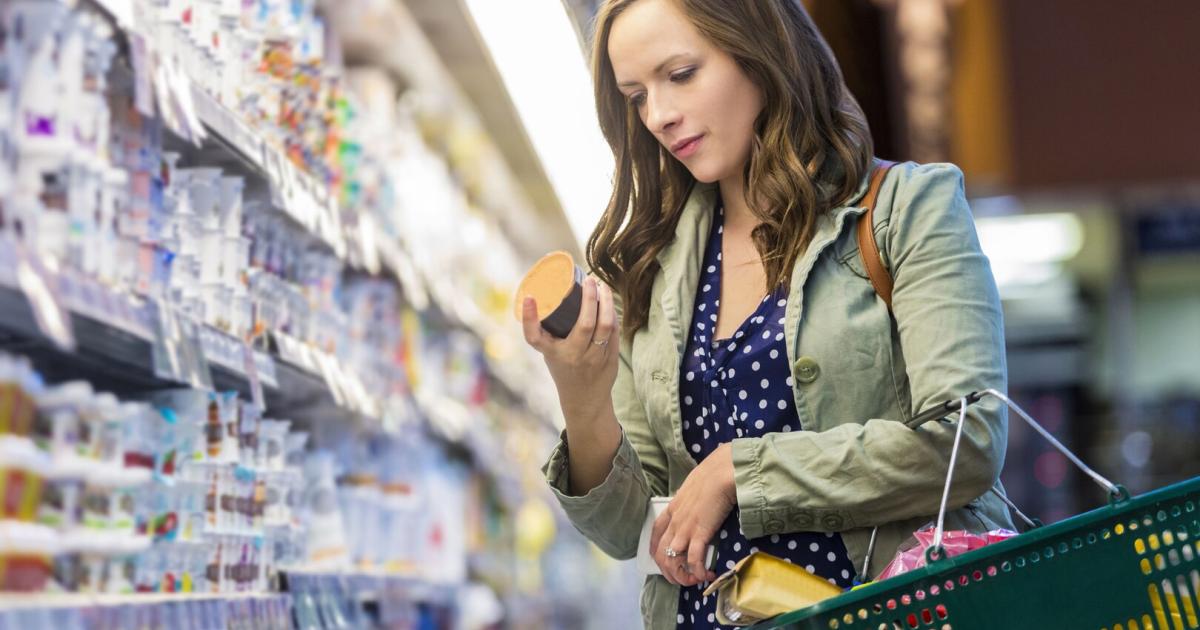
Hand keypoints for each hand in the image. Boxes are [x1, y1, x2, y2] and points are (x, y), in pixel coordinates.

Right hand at [520, 276, 618, 423]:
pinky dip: (612, 314)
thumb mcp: (551, 352)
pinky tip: (609, 303)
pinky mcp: (610, 359)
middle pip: (585, 324)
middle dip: (590, 298)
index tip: (529, 297)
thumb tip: (551, 293)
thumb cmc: (564, 368)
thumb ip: (550, 329)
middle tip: (589, 280)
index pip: (534, 337)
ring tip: (603, 287)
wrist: (584, 401)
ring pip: (605, 326)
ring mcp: (594, 359)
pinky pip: (613, 332)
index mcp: (552, 354)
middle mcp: (573, 357)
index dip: (529, 317)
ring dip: (607, 303)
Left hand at [651, 443, 736, 585]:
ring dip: (682, 575)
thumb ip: (693, 497)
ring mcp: (685, 528)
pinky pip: (694, 559)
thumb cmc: (713, 474)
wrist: (722, 472)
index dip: (657, 551)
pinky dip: (698, 571)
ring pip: (672, 560)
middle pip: (661, 553)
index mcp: (672, 508)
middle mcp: (674, 521)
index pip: (655, 534)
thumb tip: (701, 500)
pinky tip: (706, 574)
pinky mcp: (699, 533)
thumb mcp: (695, 486)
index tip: (665, 561)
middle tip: (683, 579)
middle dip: (669, 572)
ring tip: (694, 580)